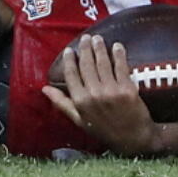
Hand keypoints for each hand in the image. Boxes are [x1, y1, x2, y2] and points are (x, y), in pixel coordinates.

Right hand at [42, 35, 160, 155]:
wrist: (133, 139)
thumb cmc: (104, 130)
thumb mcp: (79, 120)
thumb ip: (62, 103)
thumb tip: (44, 89)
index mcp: (80, 102)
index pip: (71, 75)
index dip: (69, 61)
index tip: (69, 50)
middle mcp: (93, 95)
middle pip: (87, 65)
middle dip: (85, 49)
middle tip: (86, 37)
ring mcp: (110, 91)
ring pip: (102, 63)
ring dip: (100, 48)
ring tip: (98, 38)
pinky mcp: (127, 89)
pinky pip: (121, 66)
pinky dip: (119, 54)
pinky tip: (117, 46)